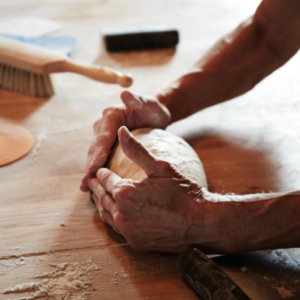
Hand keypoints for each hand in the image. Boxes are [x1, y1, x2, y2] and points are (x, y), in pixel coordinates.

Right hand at [81, 91, 170, 191]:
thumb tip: (125, 93)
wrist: (153, 115)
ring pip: (94, 154)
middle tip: (86, 183)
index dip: (98, 154)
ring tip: (86, 187)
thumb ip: (137, 100)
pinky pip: (99, 157)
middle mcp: (102, 125)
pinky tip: (94, 183)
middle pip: (95, 148)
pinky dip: (96, 169)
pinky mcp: (106, 144)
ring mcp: (103, 135)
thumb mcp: (149, 104)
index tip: (94, 168)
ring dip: (90, 170)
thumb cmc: (153, 110)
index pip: (103, 138)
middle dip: (90, 166)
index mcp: (111, 115)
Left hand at [88, 126, 215, 252]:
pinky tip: (113, 214)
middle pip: (102, 198)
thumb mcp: (160, 167)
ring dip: (100, 204)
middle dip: (95, 188)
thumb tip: (121, 131)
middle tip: (91, 183)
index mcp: (124, 192)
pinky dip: (111, 218)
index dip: (100, 174)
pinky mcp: (135, 242)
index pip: (105, 180)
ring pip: (105, 214)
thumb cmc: (182, 192)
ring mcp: (128, 230)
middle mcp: (121, 213)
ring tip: (97, 197)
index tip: (98, 171)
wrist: (201, 222)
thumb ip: (136, 150)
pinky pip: (116, 228)